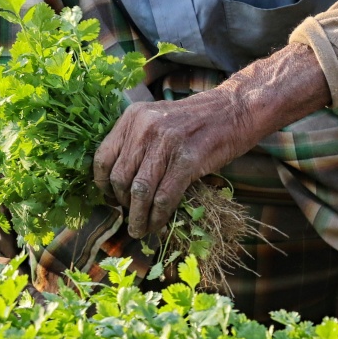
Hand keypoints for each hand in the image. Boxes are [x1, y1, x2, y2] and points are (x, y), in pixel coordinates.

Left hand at [92, 89, 258, 236]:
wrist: (235, 109)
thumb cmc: (196, 118)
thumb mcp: (158, 118)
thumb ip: (138, 142)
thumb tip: (120, 183)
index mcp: (133, 117)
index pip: (103, 157)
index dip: (102, 185)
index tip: (110, 198)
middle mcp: (144, 128)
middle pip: (119, 178)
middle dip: (122, 203)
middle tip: (130, 215)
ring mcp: (166, 144)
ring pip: (140, 191)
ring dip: (138, 217)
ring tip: (140, 229)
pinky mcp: (187, 161)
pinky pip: (164, 197)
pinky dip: (158, 216)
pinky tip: (158, 224)